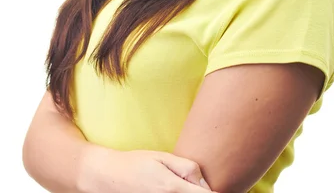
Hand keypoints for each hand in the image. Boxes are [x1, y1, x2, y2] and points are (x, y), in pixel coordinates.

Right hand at [79, 146, 218, 192]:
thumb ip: (187, 168)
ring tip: (177, 186)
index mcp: (173, 188)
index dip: (211, 192)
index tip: (212, 188)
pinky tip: (168, 191)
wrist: (108, 177)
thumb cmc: (136, 163)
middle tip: (193, 185)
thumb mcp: (162, 157)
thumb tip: (205, 184)